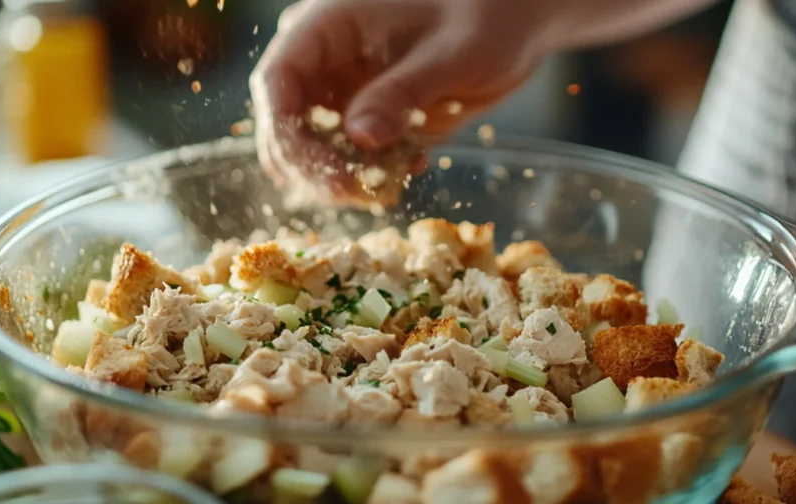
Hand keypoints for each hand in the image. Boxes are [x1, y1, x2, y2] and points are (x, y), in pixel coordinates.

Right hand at [249, 0, 548, 203]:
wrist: (516, 24)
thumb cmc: (487, 18)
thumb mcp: (449, 53)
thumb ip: (403, 92)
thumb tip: (361, 137)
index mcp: (329, 26)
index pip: (278, 81)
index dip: (285, 131)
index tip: (317, 172)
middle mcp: (328, 62)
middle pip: (287, 123)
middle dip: (311, 166)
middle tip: (349, 194)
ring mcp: (346, 93)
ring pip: (315, 149)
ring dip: (341, 179)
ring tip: (384, 188)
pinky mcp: (371, 120)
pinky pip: (353, 159)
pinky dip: (373, 175)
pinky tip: (413, 166)